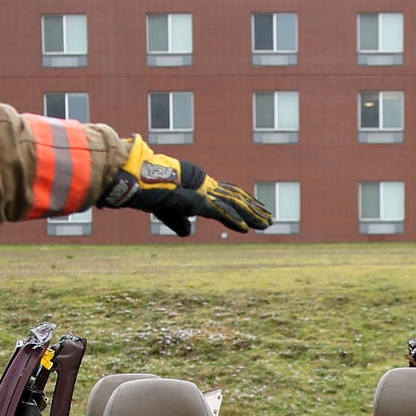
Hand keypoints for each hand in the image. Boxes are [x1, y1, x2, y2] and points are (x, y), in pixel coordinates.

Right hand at [105, 139, 271, 234]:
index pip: (229, 199)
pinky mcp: (200, 202)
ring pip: (235, 206)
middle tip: (270, 219)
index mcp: (203, 192)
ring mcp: (206, 196)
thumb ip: (181, 223)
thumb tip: (189, 232)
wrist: (145, 183)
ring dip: (252, 216)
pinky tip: (246, 230)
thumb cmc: (155, 195)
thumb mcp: (170, 213)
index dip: (244, 205)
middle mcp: (208, 192)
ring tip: (268, 224)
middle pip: (237, 201)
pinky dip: (234, 222)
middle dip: (254, 210)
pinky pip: (221, 213)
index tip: (255, 212)